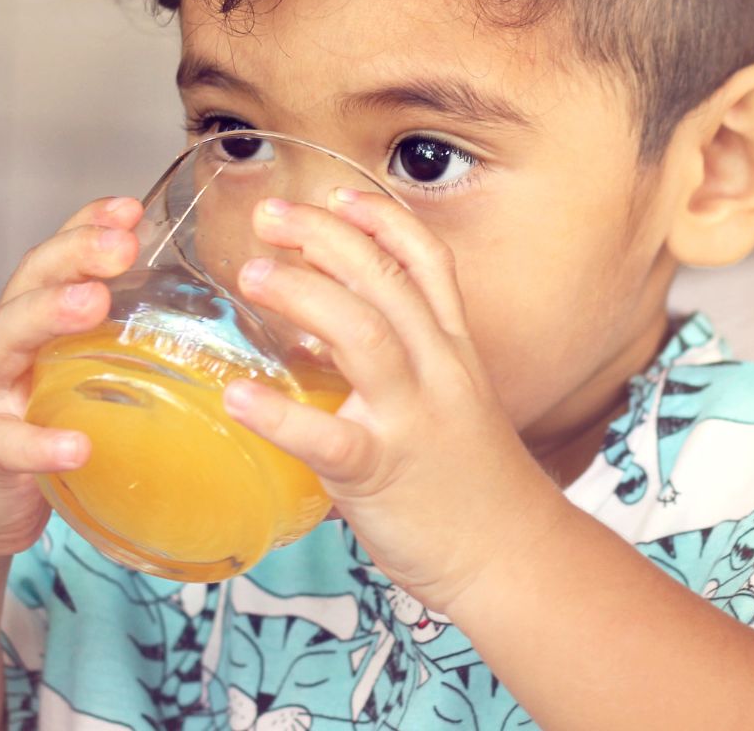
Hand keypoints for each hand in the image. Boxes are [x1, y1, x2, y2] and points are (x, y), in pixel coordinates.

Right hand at [0, 196, 141, 568]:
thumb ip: (118, 351)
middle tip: (121, 244)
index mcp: (34, 323)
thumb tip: (212, 334)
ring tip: (92, 303)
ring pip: (5, 339)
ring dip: (48, 314)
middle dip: (74, 254)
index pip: (57, 259)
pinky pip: (6, 443)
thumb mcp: (73, 378)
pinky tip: (75, 446)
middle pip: (30, 281)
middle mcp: (6, 346)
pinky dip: (39, 444)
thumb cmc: (33, 429)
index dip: (87, 226)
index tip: (130, 207)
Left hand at [223, 189, 566, 612]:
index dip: (382, 220)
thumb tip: (323, 334)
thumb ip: (402, 365)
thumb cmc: (472, 485)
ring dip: (304, 295)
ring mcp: (413, 421)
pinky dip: (281, 415)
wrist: (515, 560)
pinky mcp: (383, 474)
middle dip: (327, 238)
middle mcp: (439, 373)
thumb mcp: (453, 404)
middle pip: (385, 282)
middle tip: (269, 217)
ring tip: (251, 274)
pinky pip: (328, 439)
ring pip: (364, 336)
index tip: (336, 194)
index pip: (426, 264)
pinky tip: (239, 397)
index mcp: (454, 353)